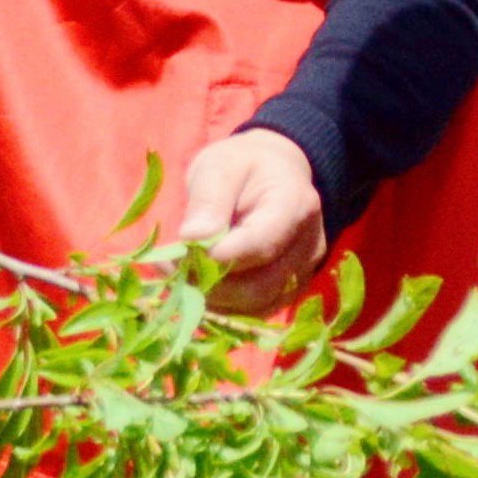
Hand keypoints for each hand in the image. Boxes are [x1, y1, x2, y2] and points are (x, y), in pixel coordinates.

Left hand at [172, 125, 330, 316]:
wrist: (275, 174)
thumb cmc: (243, 166)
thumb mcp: (220, 166)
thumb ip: (208, 201)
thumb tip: (194, 239)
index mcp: (295, 204)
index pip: (261, 244)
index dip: (219, 256)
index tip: (181, 251)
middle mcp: (308, 244)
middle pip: (260, 284)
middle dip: (209, 281)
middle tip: (169, 265)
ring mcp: (302, 272)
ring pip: (256, 305)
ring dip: (211, 297)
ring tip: (178, 271)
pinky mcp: (289, 289)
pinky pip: (255, 310)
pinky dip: (222, 304)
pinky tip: (196, 283)